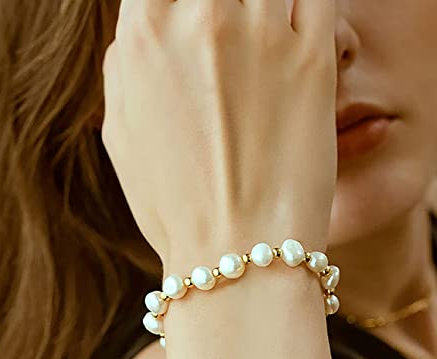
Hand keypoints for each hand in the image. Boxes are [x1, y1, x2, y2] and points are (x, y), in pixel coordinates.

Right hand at [102, 0, 336, 272]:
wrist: (235, 254)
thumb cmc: (178, 206)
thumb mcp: (123, 135)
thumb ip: (129, 68)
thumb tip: (141, 34)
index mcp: (143, 34)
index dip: (189, 0)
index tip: (207, 19)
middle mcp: (198, 17)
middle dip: (232, 4)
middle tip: (243, 36)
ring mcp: (259, 33)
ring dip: (272, 5)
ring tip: (272, 42)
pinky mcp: (313, 59)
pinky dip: (309, 7)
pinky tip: (305, 37)